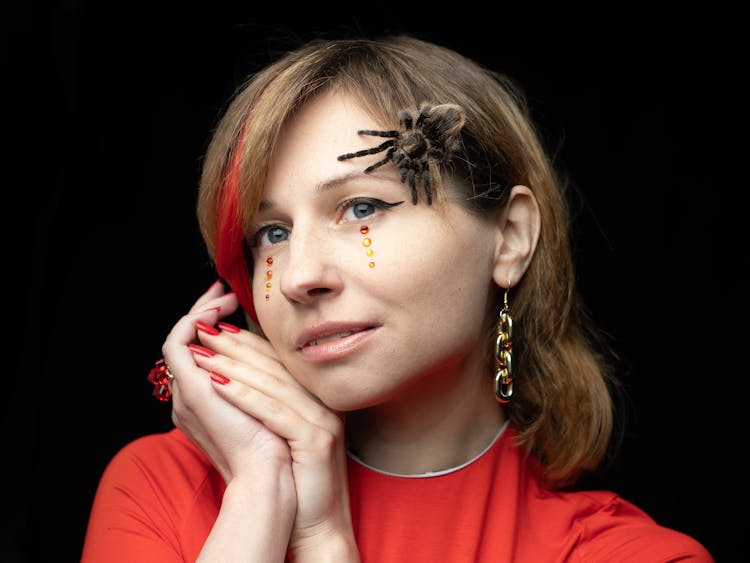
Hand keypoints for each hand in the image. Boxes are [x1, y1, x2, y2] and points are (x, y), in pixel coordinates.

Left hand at [163, 280, 357, 559]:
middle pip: (275, 365)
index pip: (279, 358)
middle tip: (203, 330)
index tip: (215, 327)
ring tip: (202, 354)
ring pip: (272, 384)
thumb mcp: (282, 431)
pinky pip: (274, 412)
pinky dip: (243, 396)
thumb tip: (232, 372)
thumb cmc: (294, 478)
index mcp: (318, 395)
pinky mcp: (316, 440)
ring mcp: (324, 419)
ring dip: (233, 366)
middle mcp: (325, 402)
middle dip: (234, 345)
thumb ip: (269, 400)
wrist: (316, 523)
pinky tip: (216, 385)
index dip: (245, 340)